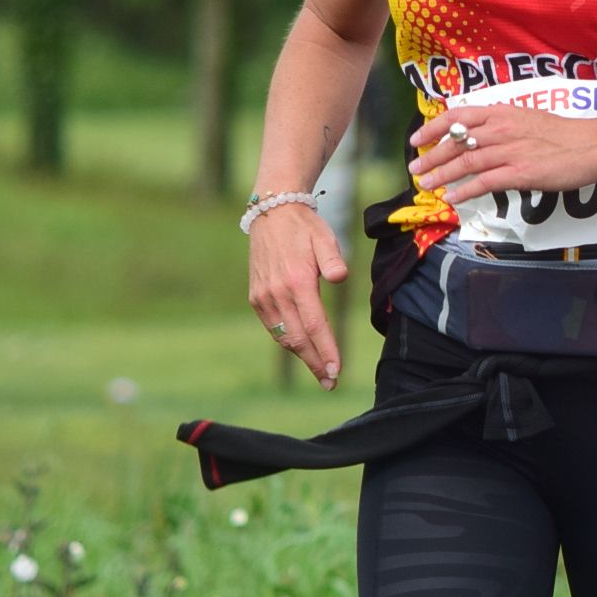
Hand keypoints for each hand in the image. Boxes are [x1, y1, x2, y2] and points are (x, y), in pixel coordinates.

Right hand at [245, 200, 346, 388]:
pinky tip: (302, 350)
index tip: (336, 370)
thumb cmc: (305, 228)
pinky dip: (287, 341)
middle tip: (330, 382)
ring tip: (319, 372)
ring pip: (283, 336)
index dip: (325, 350)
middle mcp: (277, 293)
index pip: (314, 325)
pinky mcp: (256, 297)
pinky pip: (273, 327)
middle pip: (297, 339)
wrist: (271, 213)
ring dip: (302, 356)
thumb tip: (340, 277)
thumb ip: (333, 259)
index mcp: (296, 281)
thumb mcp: (324, 237)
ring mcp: (263, 297)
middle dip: (315, 363)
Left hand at [406, 104, 596, 201]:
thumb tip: (478, 132)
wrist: (593, 145)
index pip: (457, 115)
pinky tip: (452, 199)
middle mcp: (502, 129)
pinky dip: (465, 191)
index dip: (433, 127)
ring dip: (441, 175)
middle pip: (456, 142)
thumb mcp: (527, 118)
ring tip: (426, 185)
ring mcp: (511, 151)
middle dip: (431, 156)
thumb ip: (501, 123)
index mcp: (502, 112)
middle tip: (415, 168)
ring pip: (466, 163)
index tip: (416, 138)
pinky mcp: (521, 173)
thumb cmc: (563, 134)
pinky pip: (485, 183)